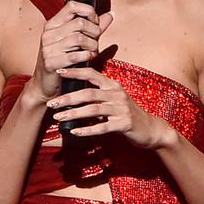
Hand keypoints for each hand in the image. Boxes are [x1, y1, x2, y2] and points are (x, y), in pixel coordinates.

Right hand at [27, 1, 113, 102]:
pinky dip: (88, 56)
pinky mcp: (51, 62)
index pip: (72, 6)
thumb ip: (94, 27)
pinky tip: (88, 58)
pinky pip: (77, 55)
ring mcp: (48, 48)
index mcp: (53, 24)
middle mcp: (49, 34)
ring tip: (92, 51)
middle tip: (96, 41)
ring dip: (92, 46)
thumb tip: (110, 14)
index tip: (95, 22)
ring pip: (80, 38)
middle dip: (95, 32)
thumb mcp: (78, 40)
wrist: (45, 83)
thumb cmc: (63, 60)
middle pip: (80, 23)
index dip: (89, 12)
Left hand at [48, 68, 176, 149]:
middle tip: (52, 103)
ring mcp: (122, 109)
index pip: (92, 74)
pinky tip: (75, 131)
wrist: (150, 129)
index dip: (75, 72)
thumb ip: (98, 96)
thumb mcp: (115, 100)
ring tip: (58, 117)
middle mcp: (117, 95)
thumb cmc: (127, 114)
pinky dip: (87, 129)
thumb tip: (73, 96)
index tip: (59, 72)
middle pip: (89, 93)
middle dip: (68, 98)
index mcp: (113, 86)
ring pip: (93, 109)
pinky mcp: (124, 124)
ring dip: (74, 114)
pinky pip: (102, 127)